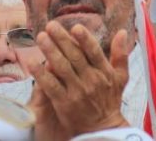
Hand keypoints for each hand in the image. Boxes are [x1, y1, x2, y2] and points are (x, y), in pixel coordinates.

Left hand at [32, 22, 129, 139]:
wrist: (102, 129)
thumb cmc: (110, 100)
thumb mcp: (121, 78)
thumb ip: (121, 54)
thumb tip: (122, 31)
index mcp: (104, 72)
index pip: (94, 52)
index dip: (85, 39)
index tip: (75, 27)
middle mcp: (91, 80)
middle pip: (75, 56)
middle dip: (62, 39)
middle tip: (50, 25)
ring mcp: (77, 92)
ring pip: (62, 68)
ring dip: (50, 51)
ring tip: (41, 37)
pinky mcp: (64, 103)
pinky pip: (51, 86)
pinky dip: (41, 74)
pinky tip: (33, 63)